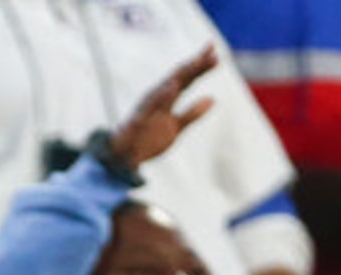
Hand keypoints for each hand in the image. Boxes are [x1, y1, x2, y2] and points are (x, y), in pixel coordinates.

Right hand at [109, 44, 217, 170]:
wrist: (124, 158)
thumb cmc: (148, 140)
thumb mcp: (176, 127)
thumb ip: (192, 113)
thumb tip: (213, 99)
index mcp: (167, 98)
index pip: (187, 78)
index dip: (201, 66)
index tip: (216, 54)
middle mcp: (158, 97)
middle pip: (180, 77)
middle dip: (195, 63)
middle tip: (212, 50)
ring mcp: (148, 106)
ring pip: (167, 86)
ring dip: (181, 74)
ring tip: (197, 61)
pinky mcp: (139, 119)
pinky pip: (151, 105)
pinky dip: (162, 95)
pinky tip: (173, 86)